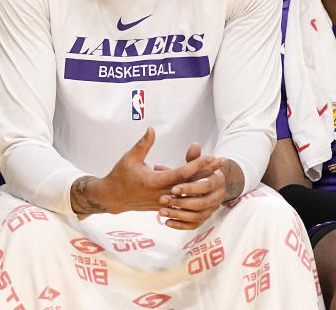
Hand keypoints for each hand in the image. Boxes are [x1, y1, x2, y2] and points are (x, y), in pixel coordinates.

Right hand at [71, 128, 223, 216]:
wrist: (112, 198)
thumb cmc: (120, 175)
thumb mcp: (130, 158)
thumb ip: (143, 144)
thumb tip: (152, 129)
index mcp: (155, 181)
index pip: (182, 173)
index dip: (198, 164)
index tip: (212, 156)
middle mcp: (163, 194)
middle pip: (191, 184)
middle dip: (208, 172)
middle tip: (223, 162)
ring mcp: (164, 202)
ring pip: (189, 194)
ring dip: (204, 183)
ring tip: (219, 174)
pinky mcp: (164, 206)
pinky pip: (183, 200)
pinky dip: (195, 193)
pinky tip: (205, 188)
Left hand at [157, 143, 228, 230]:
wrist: (210, 186)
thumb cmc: (199, 173)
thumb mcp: (196, 164)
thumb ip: (194, 158)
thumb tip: (194, 144)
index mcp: (217, 181)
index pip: (205, 185)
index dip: (189, 187)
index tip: (172, 188)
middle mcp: (218, 197)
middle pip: (201, 204)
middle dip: (181, 202)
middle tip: (162, 200)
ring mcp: (212, 210)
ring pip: (197, 216)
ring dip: (178, 214)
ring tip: (161, 211)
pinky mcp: (204, 219)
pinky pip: (194, 225)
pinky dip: (181, 225)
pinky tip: (167, 222)